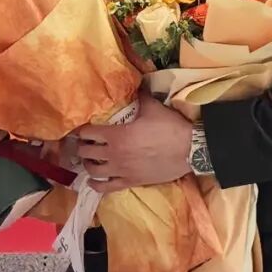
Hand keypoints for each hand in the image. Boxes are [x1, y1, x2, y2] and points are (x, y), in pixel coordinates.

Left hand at [78, 94, 192, 193]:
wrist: (189, 150)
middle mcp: (114, 154)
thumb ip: (140, 96)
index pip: (89, 133)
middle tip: (84, 142)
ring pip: (94, 171)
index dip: (82, 130)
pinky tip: (92, 182)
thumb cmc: (169, 127)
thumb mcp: (152, 107)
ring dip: (87, 165)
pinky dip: (96, 185)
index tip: (82, 128)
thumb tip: (136, 83)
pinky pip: (107, 188)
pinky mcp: (131, 182)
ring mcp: (121, 171)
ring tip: (88, 159)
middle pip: (87, 153)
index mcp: (117, 135)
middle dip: (82, 146)